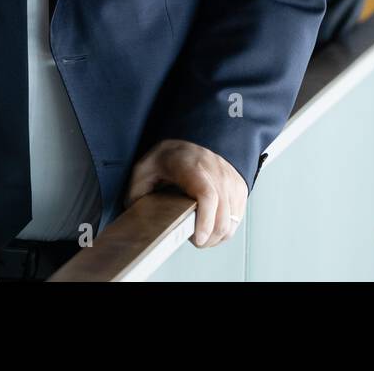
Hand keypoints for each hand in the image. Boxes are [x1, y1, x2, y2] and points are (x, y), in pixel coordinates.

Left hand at [125, 139, 247, 247]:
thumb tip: (134, 216)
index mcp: (192, 168)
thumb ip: (137, 192)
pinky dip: (226, 228)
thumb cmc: (172, 154)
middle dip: (208, 238)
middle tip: (193, 239)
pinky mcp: (240, 187)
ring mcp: (231, 181)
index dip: (204, 222)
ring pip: (232, 221)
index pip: (207, 196)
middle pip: (222, 216)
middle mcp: (217, 174)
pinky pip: (238, 217)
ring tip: (201, 234)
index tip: (197, 238)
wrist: (198, 134)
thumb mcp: (146, 167)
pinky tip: (212, 227)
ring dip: (217, 236)